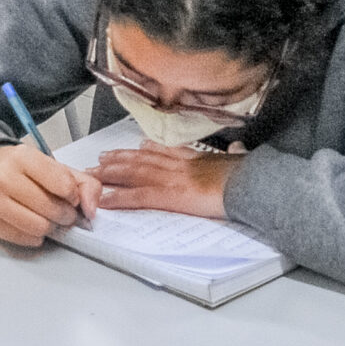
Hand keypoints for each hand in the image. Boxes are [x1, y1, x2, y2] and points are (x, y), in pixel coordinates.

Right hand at [0, 144, 99, 246]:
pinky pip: (25, 239)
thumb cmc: (27, 170)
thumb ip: (85, 184)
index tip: (71, 196)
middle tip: (65, 212)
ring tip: (50, 219)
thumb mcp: (57, 167)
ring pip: (38, 227)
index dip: (74, 196)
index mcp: (24, 157)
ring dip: (52, 227)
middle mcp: (4, 177)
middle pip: (52, 209)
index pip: (63, 185)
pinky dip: (36, 236)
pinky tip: (34, 225)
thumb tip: (91, 210)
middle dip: (66, 215)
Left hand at [94, 143, 239, 218]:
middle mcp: (179, 165)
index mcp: (196, 159)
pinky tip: (106, 200)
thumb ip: (231, 157)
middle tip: (101, 159)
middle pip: (143, 159)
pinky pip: (138, 196)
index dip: (147, 148)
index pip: (166, 151)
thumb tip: (238, 150)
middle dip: (120, 159)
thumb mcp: (238, 161)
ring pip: (134, 173)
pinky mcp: (170, 196)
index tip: (137, 145)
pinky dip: (120, 198)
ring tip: (95, 174)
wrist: (249, 184)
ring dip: (112, 173)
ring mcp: (172, 179)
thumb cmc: (248, 176)